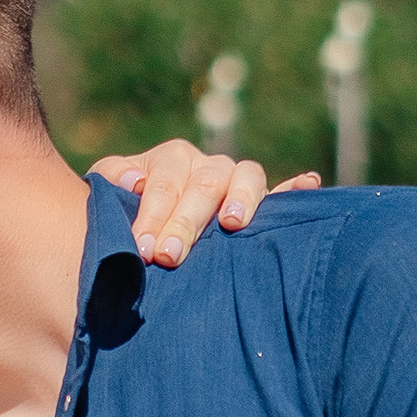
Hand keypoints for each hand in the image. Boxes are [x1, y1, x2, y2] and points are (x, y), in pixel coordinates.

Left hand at [91, 142, 322, 268]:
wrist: (146, 224)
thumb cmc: (125, 212)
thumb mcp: (108, 195)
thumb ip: (111, 182)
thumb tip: (135, 181)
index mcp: (172, 159)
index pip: (165, 183)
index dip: (153, 214)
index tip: (144, 248)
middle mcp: (208, 165)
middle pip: (203, 184)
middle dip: (185, 222)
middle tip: (169, 256)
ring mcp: (237, 182)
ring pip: (247, 176)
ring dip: (242, 197)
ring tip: (232, 222)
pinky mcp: (260, 203)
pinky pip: (283, 190)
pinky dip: (296, 188)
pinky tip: (308, 183)